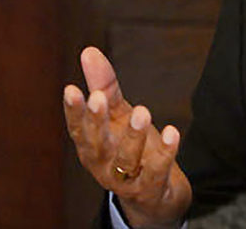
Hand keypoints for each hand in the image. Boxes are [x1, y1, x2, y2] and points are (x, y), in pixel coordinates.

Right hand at [64, 47, 191, 227]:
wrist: (155, 196)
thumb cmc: (131, 149)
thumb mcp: (119, 115)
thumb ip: (105, 86)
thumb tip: (88, 51)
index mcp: (92, 146)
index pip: (77, 129)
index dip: (73, 111)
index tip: (71, 89)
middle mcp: (103, 166)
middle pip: (96, 145)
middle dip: (95, 122)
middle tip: (99, 97)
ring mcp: (125, 181)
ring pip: (125, 161)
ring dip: (133, 136)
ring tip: (143, 111)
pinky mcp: (151, 189)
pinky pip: (157, 172)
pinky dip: (165, 153)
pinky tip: (174, 132)